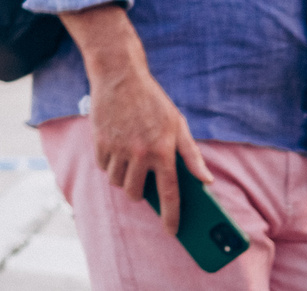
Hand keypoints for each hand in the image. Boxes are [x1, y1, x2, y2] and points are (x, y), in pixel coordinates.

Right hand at [85, 61, 209, 236]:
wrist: (119, 76)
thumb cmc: (152, 100)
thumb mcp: (178, 124)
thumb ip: (191, 155)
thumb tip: (207, 181)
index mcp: (163, 151)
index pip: (169, 194)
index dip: (171, 216)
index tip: (171, 231)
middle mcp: (139, 153)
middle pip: (135, 193)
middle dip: (139, 194)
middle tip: (142, 183)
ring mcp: (117, 148)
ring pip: (117, 182)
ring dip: (123, 179)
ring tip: (129, 165)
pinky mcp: (100, 141)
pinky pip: (103, 167)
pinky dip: (109, 165)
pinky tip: (116, 152)